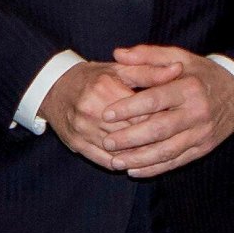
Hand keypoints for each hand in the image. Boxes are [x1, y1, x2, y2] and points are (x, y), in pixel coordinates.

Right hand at [40, 57, 183, 169]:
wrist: (55, 88)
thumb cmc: (93, 78)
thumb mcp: (120, 70)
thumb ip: (150, 71)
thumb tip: (178, 70)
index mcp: (105, 88)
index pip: (142, 111)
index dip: (162, 118)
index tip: (176, 121)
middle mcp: (92, 110)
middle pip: (132, 132)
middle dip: (153, 138)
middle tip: (173, 140)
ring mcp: (83, 129)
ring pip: (119, 149)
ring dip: (140, 154)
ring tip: (159, 153)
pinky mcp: (77, 144)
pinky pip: (104, 160)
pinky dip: (122, 162)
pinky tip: (136, 162)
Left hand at [97, 46, 233, 176]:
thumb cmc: (202, 73)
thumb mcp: (179, 57)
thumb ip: (147, 56)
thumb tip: (118, 54)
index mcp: (188, 88)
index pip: (155, 100)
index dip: (129, 108)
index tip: (107, 114)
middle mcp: (196, 112)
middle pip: (159, 129)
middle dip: (130, 138)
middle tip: (107, 142)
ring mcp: (201, 133)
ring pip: (167, 151)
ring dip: (139, 159)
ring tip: (115, 161)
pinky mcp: (203, 148)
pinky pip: (176, 162)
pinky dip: (154, 169)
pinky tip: (134, 170)